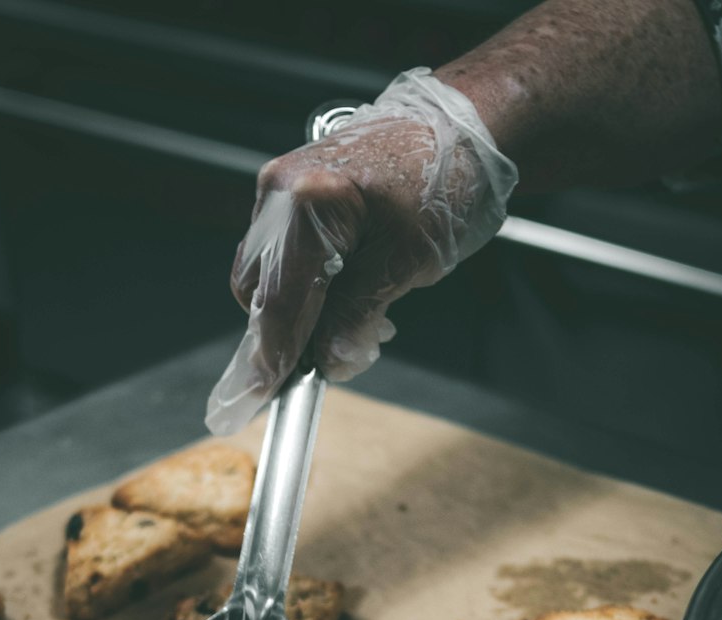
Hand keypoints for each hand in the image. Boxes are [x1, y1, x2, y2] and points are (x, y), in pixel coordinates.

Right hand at [206, 68, 517, 434]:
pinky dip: (310, 285)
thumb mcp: (406, 262)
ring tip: (354, 326)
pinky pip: (286, 254)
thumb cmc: (445, 174)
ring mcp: (283, 188)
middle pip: (257, 289)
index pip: (277, 300)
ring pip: (269, 274)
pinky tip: (349, 296)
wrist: (463, 123)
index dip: (272, 354)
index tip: (265, 394)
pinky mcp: (296, 192)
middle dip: (286, 333)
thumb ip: (358, 316)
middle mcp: (281, 191)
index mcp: (307, 202)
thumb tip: (330, 361)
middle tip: (326, 361)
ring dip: (301, 311)